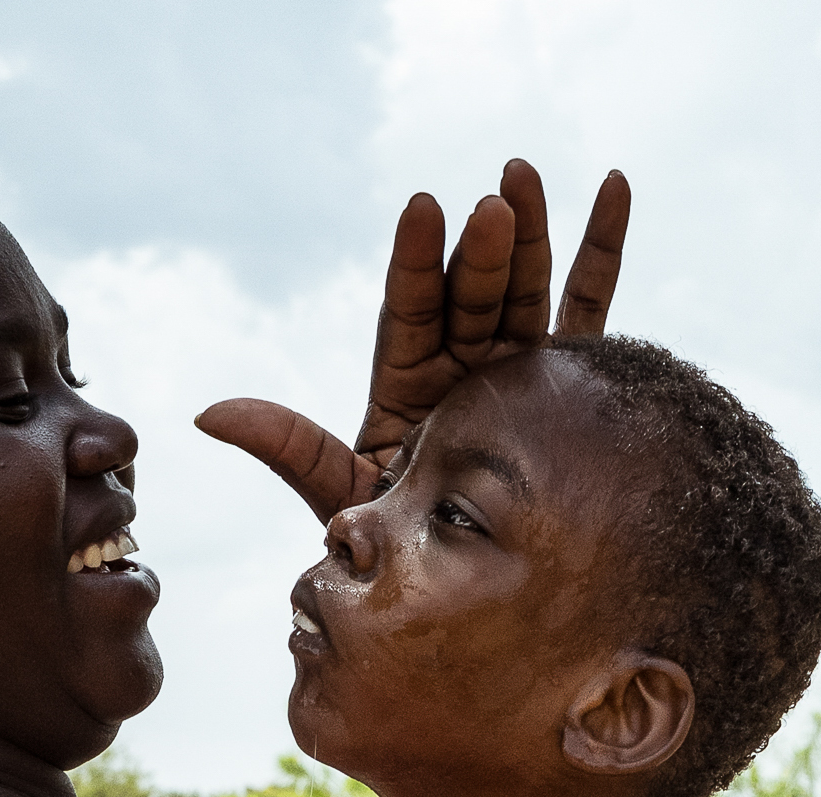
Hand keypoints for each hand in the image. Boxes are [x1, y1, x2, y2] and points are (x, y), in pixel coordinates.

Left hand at [197, 160, 630, 520]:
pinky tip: (612, 188)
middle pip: (470, 299)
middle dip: (482, 251)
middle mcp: (461, 370)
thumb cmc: (407, 550)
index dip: (414, 264)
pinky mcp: (568, 384)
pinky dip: (601, 253)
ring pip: (524, 292)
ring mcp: (515, 372)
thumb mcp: (340, 495)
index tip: (423, 209)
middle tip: (493, 200)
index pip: (409, 315)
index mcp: (406, 389)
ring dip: (532, 232)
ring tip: (524, 173)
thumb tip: (207, 413)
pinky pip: (589, 313)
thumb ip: (289, 448)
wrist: (476, 599)